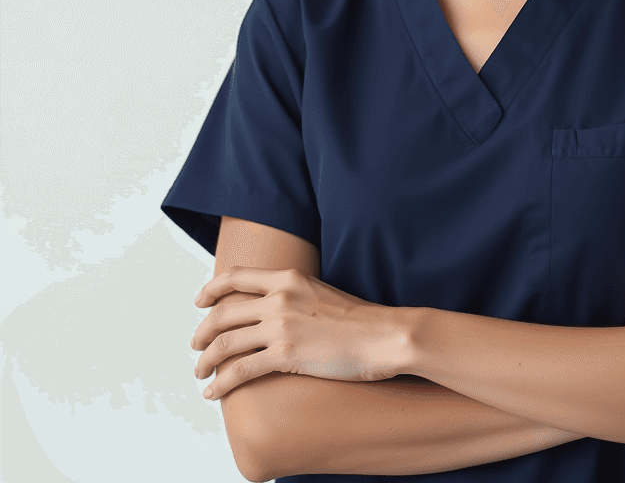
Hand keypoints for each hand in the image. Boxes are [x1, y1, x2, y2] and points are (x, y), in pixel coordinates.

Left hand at [190, 267, 409, 399]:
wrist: (383, 335)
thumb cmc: (358, 319)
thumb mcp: (319, 292)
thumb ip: (293, 294)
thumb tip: (271, 308)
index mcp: (288, 278)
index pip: (235, 276)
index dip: (210, 289)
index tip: (199, 301)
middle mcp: (279, 298)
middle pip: (223, 313)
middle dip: (202, 332)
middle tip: (196, 345)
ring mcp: (281, 327)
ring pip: (225, 343)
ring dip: (205, 360)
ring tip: (201, 371)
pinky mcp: (286, 356)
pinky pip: (239, 371)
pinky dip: (220, 383)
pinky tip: (213, 392)